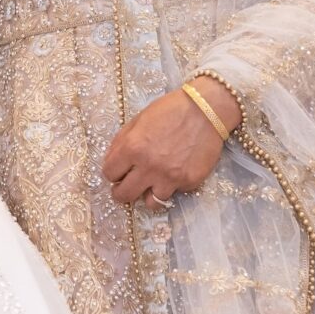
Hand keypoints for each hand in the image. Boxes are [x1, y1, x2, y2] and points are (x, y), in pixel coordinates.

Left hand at [100, 78, 241, 209]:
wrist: (206, 111)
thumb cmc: (169, 111)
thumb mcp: (138, 120)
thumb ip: (121, 142)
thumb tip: (111, 161)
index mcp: (132, 148)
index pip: (109, 174)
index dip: (111, 173)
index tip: (118, 171)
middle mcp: (149, 167)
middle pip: (124, 195)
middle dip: (121, 192)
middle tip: (126, 186)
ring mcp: (171, 178)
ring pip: (150, 203)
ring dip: (149, 193)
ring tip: (152, 183)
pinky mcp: (190, 182)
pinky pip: (175, 192)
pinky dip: (172, 185)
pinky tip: (176, 170)